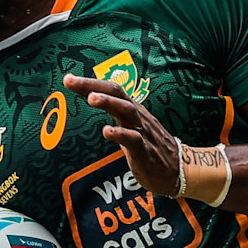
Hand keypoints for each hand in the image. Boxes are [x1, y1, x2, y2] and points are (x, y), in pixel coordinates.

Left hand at [64, 73, 180, 195]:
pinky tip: (107, 131)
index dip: (89, 83)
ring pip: (126, 111)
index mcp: (130, 109)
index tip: (68, 78)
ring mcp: (142, 132)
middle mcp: (136, 116)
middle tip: (72, 81)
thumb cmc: (150, 147)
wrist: (179, 169)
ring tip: (91, 98)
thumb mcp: (129, 127)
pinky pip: (133, 140)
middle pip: (116, 93)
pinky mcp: (146, 151)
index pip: (110, 89)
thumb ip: (113, 114)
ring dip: (108, 102)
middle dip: (93, 86)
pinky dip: (120, 134)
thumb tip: (94, 103)